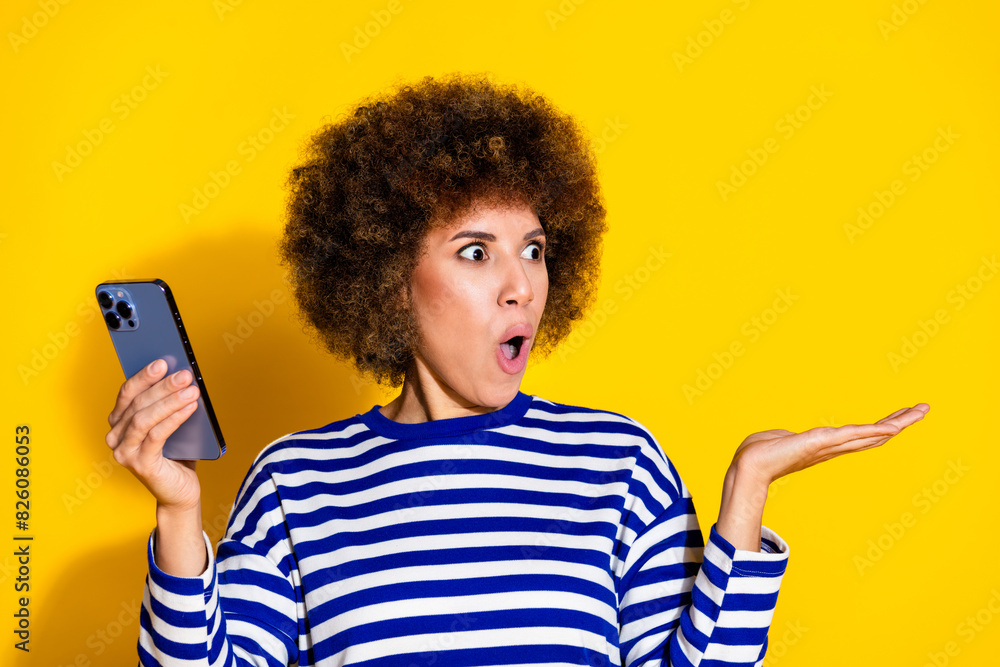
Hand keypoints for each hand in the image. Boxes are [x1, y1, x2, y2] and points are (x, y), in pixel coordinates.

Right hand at [105, 359, 202, 512]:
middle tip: (185, 375)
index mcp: (119, 422)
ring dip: (169, 401)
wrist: (180, 490)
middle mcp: (116, 437)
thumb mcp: (172, 424)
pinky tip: (190, 408)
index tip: (162, 362)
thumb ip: (168, 404)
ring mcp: (125, 452)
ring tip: (191, 390)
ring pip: (144, 418)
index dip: (144, 376)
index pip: (127, 393)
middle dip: (163, 386)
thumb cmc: (177, 454)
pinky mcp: (141, 464)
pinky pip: (156, 436)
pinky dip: (174, 418)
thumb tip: (180, 376)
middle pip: (138, 403)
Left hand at [731, 402, 930, 486]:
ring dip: (897, 423)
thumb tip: (785, 439)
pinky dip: (872, 432)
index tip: (902, 416)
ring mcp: (829, 446)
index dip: (883, 427)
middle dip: (901, 422)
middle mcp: (833, 448)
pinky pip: (852, 436)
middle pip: (875, 436)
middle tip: (925, 408)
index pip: (862, 435)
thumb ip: (791, 439)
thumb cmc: (760, 453)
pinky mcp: (820, 442)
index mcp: (827, 446)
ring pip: (870, 435)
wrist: (749, 465)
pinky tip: (891, 427)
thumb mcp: (782, 440)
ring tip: (919, 412)